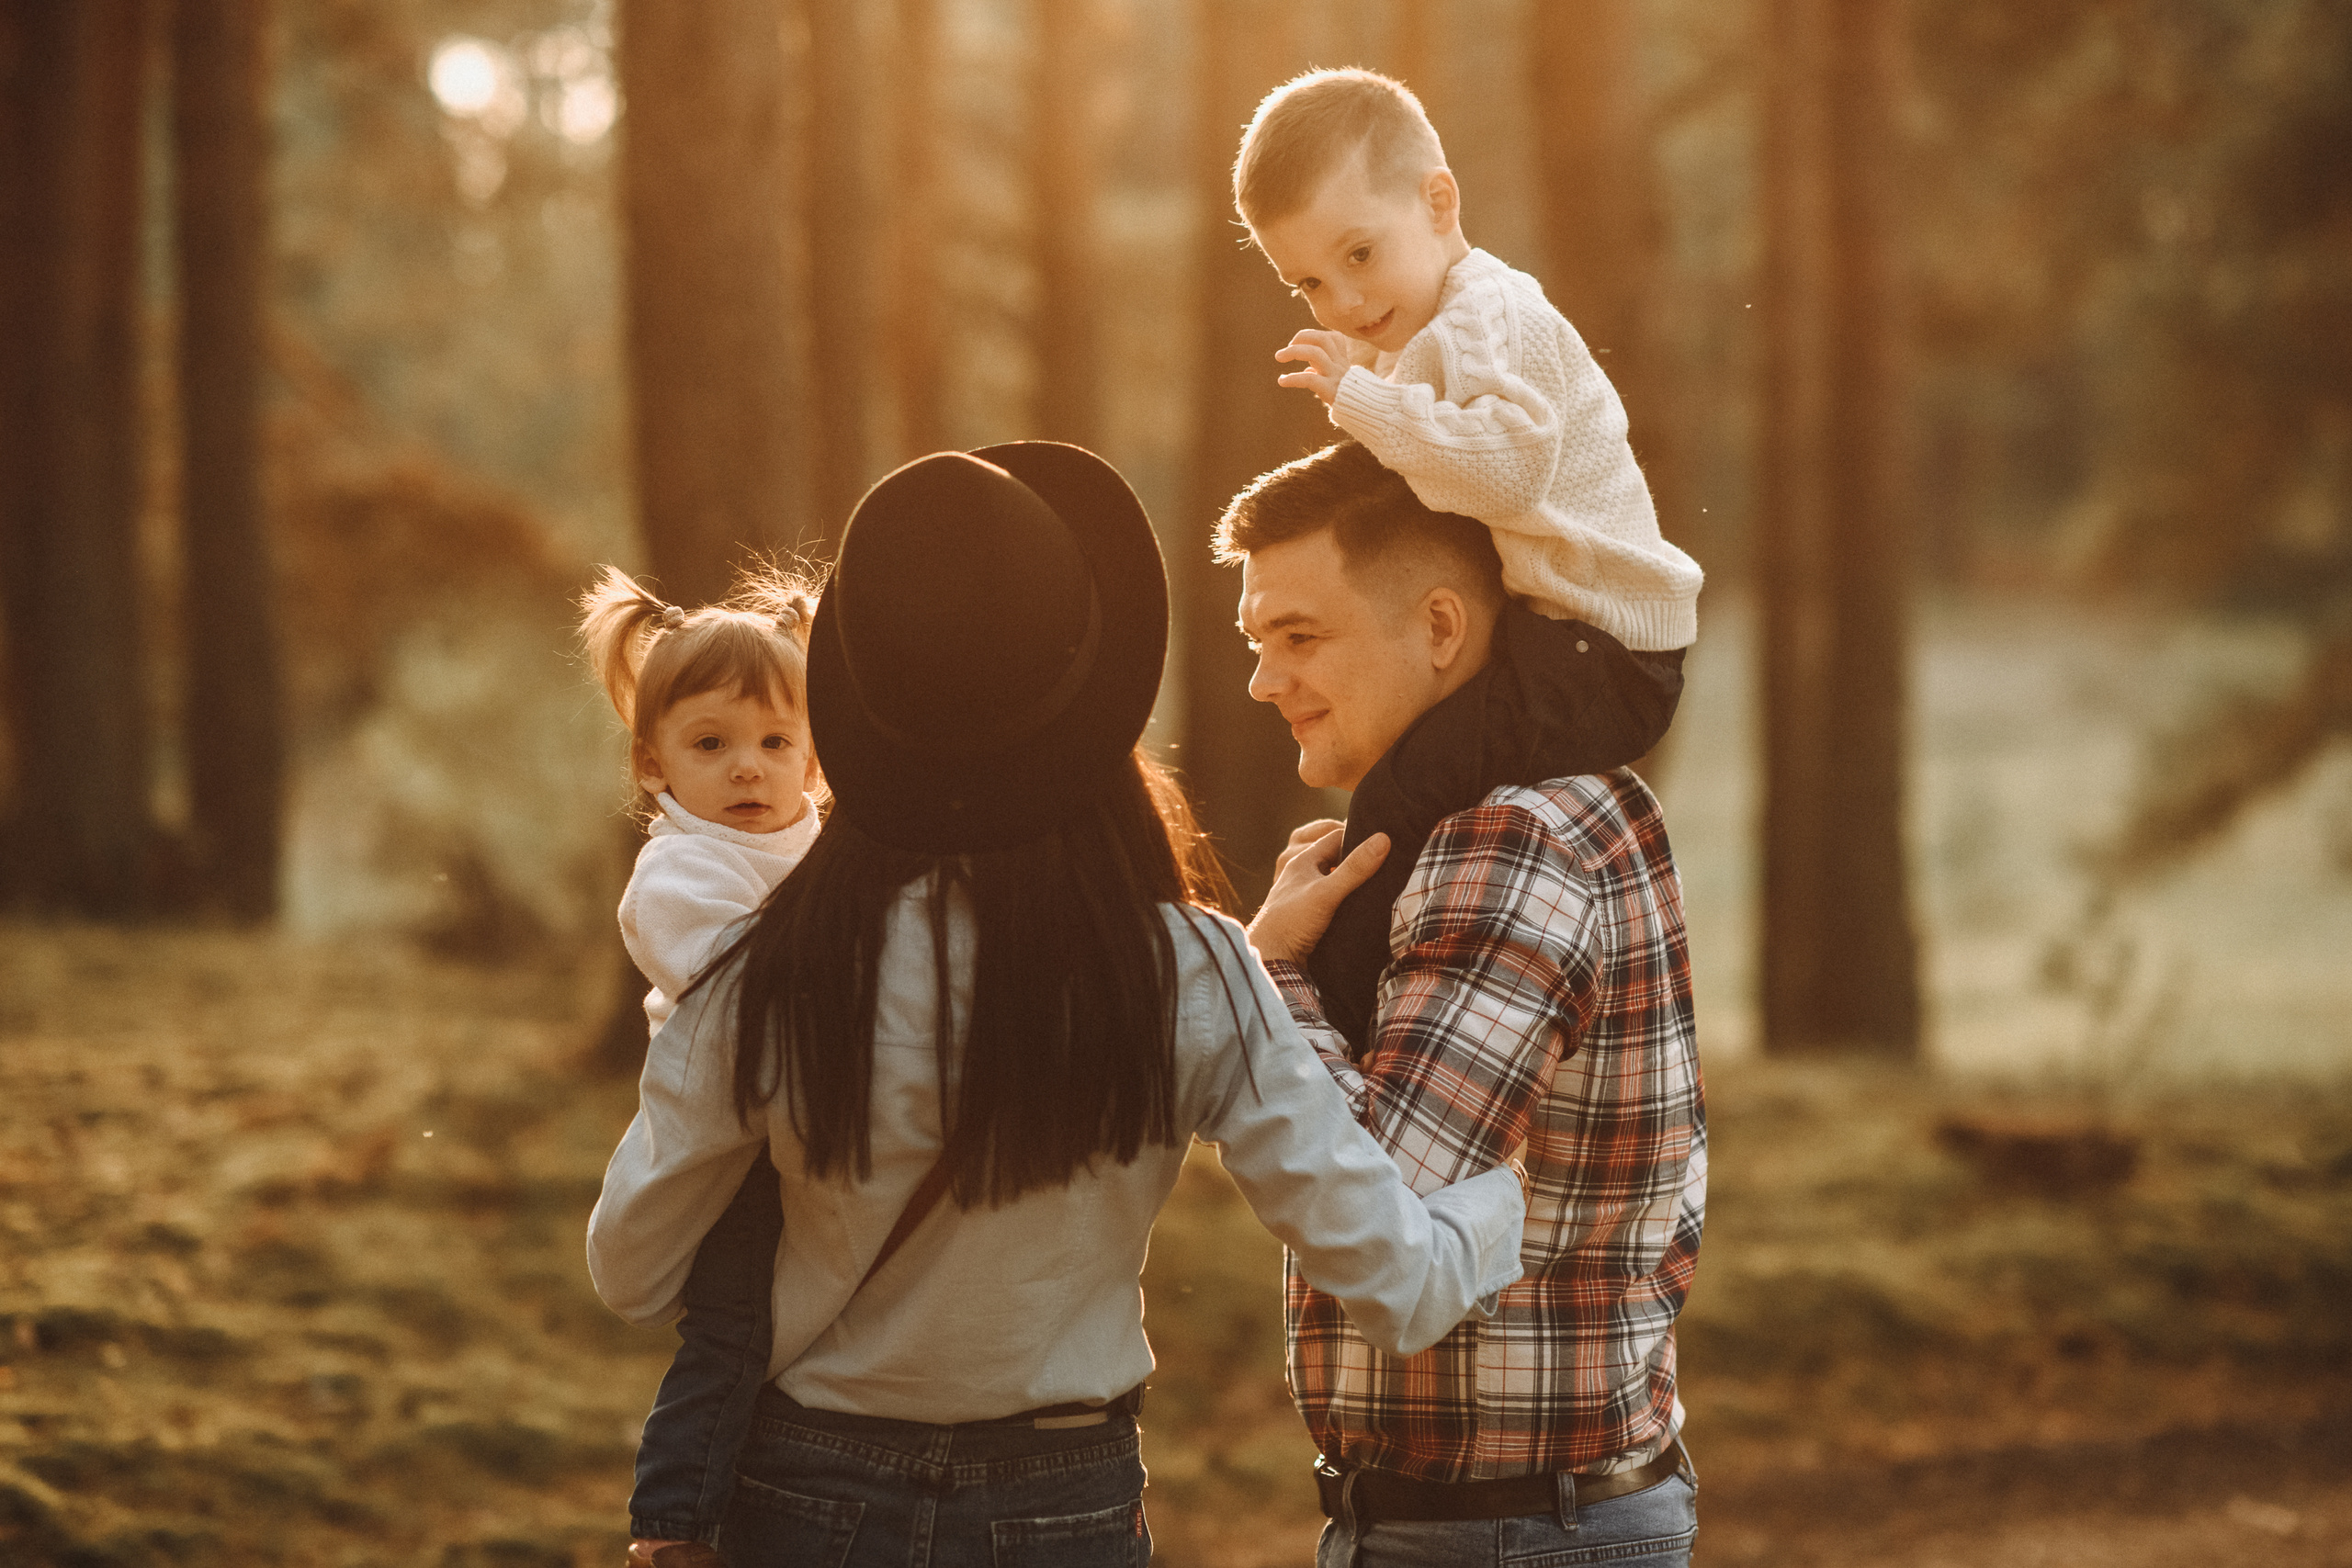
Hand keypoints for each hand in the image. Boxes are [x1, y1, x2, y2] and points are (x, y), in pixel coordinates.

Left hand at [1247, 825, 1389, 965]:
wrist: (1271, 959)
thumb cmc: (1292, 922)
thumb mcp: (1327, 892)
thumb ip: (1354, 868)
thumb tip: (1384, 839)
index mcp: (1303, 861)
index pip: (1336, 837)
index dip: (1359, 836)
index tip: (1385, 843)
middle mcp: (1302, 873)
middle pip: (1334, 855)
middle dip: (1356, 856)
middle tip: (1383, 861)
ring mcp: (1304, 893)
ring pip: (1332, 876)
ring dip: (1350, 877)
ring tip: (1374, 881)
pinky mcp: (1307, 913)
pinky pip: (1330, 895)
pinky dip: (1344, 895)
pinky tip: (1358, 903)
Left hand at [1274, 330, 1351, 404]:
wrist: (1366, 413)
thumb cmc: (1349, 399)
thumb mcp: (1337, 381)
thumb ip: (1322, 372)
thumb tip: (1307, 371)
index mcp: (1342, 361)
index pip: (1334, 337)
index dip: (1313, 335)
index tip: (1298, 344)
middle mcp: (1340, 364)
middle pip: (1323, 339)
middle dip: (1302, 337)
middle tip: (1287, 346)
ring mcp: (1335, 375)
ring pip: (1315, 353)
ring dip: (1293, 352)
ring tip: (1279, 357)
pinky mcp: (1330, 389)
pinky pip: (1309, 378)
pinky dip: (1292, 378)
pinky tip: (1282, 381)